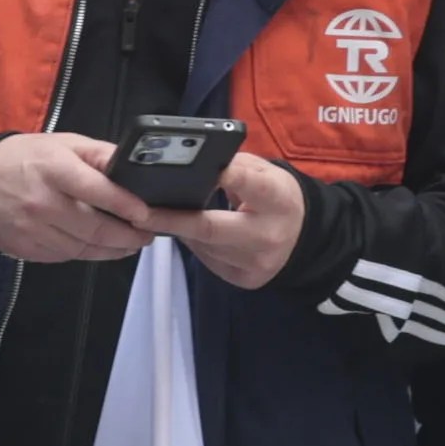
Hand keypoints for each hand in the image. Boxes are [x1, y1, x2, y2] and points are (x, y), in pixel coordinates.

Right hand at [0, 135, 158, 263]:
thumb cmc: (26, 158)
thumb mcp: (64, 144)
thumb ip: (99, 154)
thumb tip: (133, 166)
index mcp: (55, 170)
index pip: (98, 191)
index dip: (126, 205)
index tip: (148, 214)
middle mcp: (43, 203)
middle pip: (95, 228)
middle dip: (128, 235)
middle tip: (147, 235)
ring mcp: (33, 230)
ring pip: (83, 248)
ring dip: (112, 249)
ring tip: (131, 244)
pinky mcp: (26, 249)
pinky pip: (65, 256)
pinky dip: (87, 253)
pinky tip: (100, 247)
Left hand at [158, 149, 308, 293]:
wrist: (304, 238)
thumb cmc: (277, 197)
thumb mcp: (266, 174)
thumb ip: (235, 167)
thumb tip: (193, 166)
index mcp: (278, 199)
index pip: (254, 186)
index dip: (231, 176)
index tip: (204, 169)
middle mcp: (268, 234)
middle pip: (212, 228)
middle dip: (174, 220)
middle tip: (140, 213)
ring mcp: (255, 262)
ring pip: (204, 246)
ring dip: (180, 230)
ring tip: (159, 216)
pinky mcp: (244, 280)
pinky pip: (208, 260)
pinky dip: (194, 244)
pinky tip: (187, 232)